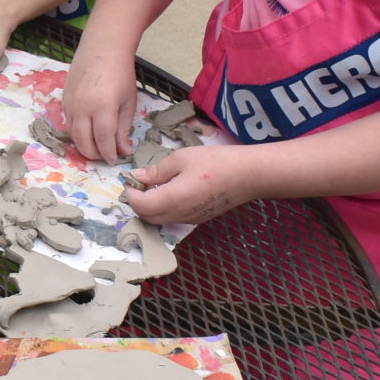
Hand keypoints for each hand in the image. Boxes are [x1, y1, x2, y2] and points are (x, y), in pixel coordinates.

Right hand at [64, 43, 139, 160]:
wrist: (103, 48)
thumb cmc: (121, 73)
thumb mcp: (128, 102)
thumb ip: (123, 128)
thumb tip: (123, 150)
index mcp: (103, 107)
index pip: (103, 140)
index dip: (108, 153)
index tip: (114, 160)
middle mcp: (83, 108)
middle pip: (84, 141)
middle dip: (94, 154)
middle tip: (105, 156)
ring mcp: (70, 103)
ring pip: (73, 134)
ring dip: (83, 145)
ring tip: (96, 147)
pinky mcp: (64, 99)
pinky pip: (68, 122)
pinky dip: (76, 132)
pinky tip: (87, 132)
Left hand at [125, 145, 250, 225]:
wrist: (249, 175)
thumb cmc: (216, 162)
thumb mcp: (182, 158)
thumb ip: (157, 171)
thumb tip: (138, 177)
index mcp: (172, 199)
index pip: (140, 205)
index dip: (131, 194)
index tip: (130, 180)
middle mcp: (179, 214)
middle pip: (147, 217)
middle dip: (137, 202)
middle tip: (139, 184)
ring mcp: (189, 219)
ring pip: (159, 220)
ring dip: (150, 207)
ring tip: (154, 186)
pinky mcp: (198, 219)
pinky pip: (173, 219)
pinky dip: (163, 209)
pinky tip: (170, 191)